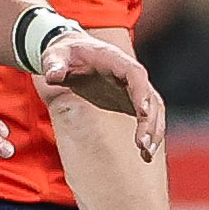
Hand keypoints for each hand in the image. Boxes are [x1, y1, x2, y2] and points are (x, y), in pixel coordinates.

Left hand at [40, 31, 165, 158]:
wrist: (72, 54)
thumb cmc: (64, 54)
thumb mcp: (55, 55)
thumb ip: (54, 64)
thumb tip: (54, 75)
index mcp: (116, 60)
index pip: (135, 74)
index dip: (142, 93)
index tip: (143, 113)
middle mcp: (130, 74)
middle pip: (150, 96)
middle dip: (150, 121)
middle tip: (142, 144)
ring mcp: (133, 89)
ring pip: (154, 110)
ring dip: (153, 131)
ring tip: (146, 154)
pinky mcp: (131, 102)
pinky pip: (147, 118)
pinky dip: (149, 135)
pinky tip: (145, 154)